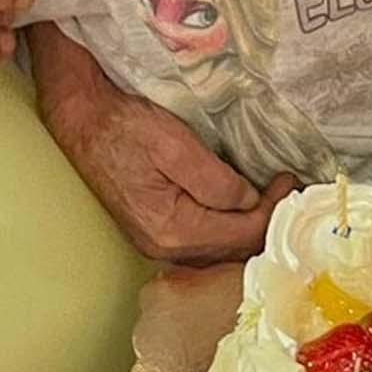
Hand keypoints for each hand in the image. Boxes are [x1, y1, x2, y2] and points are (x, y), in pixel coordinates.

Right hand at [27, 21, 292, 263]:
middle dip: (265, 219)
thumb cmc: (124, 128)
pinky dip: (228, 227)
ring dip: (249, 225)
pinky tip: (240, 207)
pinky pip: (204, 241)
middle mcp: (165, 247)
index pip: (242, 234)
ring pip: (220, 249)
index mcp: (173, 230)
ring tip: (270, 196)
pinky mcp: (154, 232)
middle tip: (287, 188)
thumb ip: (217, 182)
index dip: (273, 209)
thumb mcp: (175, 146)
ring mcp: (157, 243)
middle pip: (233, 249)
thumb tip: (249, 202)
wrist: (82, 121)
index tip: (289, 179)